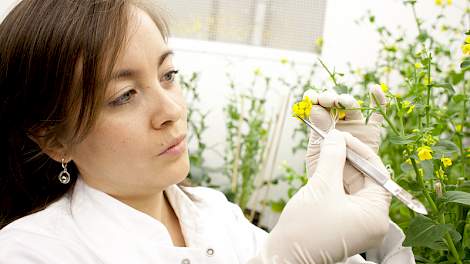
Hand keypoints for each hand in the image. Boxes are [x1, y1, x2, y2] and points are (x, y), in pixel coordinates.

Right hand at [249, 130, 390, 263]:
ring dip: (339, 168)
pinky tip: (324, 166)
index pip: (376, 174)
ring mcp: (359, 224)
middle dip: (348, 158)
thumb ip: (332, 158)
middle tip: (333, 140)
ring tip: (327, 150)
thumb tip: (337, 137)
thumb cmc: (304, 228)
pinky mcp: (345, 224)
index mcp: (375, 216)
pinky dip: (334, 181)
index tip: (343, 136)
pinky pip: (344, 196)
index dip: (360, 151)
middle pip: (365, 180)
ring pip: (353, 187)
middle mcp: (372, 221)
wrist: (284, 255)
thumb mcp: (321, 187)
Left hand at [304, 86, 386, 193]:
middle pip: (335, 107)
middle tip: (325, 99)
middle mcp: (338, 129)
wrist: (340, 205)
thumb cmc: (322, 185)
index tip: (310, 95)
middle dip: (330, 99)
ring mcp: (356, 131)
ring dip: (347, 101)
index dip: (314, 100)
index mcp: (320, 133)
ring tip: (341, 102)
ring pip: (354, 110)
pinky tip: (375, 89)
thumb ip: (320, 135)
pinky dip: (379, 103)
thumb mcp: (317, 158)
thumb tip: (317, 109)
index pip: (318, 109)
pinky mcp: (372, 137)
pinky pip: (377, 119)